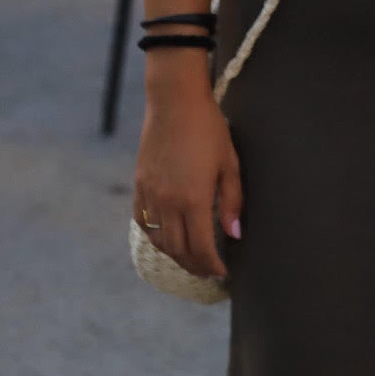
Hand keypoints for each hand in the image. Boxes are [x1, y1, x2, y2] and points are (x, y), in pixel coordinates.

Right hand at [132, 74, 242, 281]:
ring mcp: (150, 195)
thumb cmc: (208, 129)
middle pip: (178, 250)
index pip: (201, 247)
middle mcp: (167, 202)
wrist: (174, 102)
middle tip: (208, 272)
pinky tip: (167, 239)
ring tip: (190, 260)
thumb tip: (234, 234)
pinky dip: (156, 237)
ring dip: (175, 256)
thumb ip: (232, 201)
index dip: (211, 265)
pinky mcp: (139, 185)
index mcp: (193, 199)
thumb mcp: (229, 163)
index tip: (222, 273)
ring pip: (159, 240)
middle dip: (194, 266)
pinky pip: (144, 222)